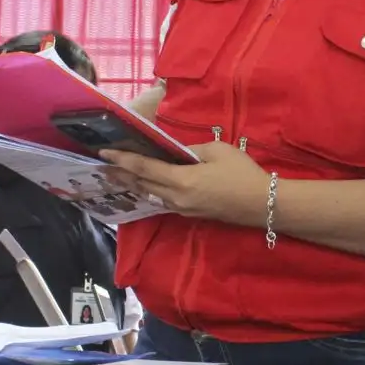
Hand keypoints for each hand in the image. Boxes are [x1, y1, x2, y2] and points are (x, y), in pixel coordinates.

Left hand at [101, 142, 269, 227]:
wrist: (262, 204)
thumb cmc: (241, 173)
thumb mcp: (217, 150)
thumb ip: (191, 150)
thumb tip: (176, 153)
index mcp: (181, 180)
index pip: (144, 168)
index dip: (123, 160)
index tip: (104, 153)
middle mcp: (176, 197)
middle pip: (142, 184)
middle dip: (121, 174)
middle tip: (103, 166)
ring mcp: (182, 208)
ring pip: (150, 195)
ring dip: (133, 185)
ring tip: (117, 176)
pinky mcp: (190, 213)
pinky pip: (162, 201)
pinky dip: (149, 191)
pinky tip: (145, 187)